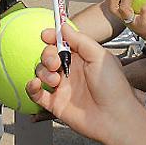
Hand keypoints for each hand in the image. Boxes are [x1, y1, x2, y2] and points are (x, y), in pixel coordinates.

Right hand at [26, 22, 141, 144]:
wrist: (115, 117)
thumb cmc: (114, 88)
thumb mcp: (100, 56)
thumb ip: (80, 40)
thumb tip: (64, 27)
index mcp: (82, 58)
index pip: (62, 43)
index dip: (53, 37)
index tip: (46, 35)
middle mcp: (71, 71)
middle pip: (49, 56)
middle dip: (47, 55)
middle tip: (55, 62)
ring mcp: (62, 87)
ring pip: (41, 73)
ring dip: (43, 72)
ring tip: (55, 80)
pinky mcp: (55, 103)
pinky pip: (36, 93)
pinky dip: (31, 87)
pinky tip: (35, 83)